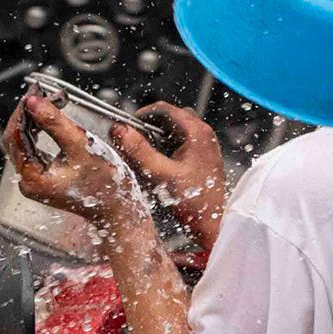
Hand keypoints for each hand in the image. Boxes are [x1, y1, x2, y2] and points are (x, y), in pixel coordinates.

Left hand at [3, 93, 144, 227]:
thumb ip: (56, 123)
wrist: (118, 209)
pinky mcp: (43, 176)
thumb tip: (34, 102)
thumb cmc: (106, 186)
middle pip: (16, 138)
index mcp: (33, 177)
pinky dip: (40, 131)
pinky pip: (34, 147)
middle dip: (27, 114)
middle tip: (41, 93)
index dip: (23, 111)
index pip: (16, 136)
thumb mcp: (82, 148)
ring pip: (24, 141)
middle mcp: (28, 181)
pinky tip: (49, 119)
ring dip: (34, 120)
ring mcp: (35, 179)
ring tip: (48, 102)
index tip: (34, 92)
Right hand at [115, 104, 225, 230]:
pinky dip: (164, 150)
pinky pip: (178, 144)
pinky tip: (156, 166)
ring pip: (172, 132)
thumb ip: (137, 151)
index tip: (126, 127)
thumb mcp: (159, 174)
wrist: (213, 224)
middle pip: (168, 118)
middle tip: (132, 143)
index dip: (140, 116)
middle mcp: (203, 135)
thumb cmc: (194, 203)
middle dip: (147, 128)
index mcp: (197, 133)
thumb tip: (119, 129)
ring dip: (155, 140)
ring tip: (143, 157)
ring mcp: (204, 146)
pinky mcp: (201, 157)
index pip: (163, 109)